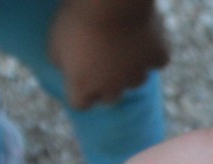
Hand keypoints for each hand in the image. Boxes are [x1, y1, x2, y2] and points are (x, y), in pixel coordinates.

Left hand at [48, 0, 168, 108]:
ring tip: (124, 48)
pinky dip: (151, 52)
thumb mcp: (55, 42)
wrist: (110, 1)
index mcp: (83, 86)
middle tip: (102, 63)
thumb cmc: (77, 19)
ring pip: (135, 81)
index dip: (80, 91)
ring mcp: (138, 75)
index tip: (79, 79)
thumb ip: (61, 62)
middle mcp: (112, 88)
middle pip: (110, 98)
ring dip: (129, 70)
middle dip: (106, 85)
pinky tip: (145, 40)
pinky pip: (156, 61)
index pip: (81, 104)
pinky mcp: (157, 59)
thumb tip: (67, 69)